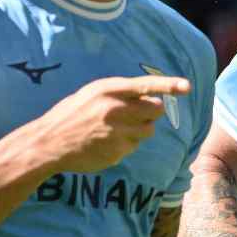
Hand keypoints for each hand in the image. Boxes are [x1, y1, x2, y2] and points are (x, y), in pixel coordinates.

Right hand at [36, 75, 189, 171]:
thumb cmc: (70, 114)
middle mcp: (116, 110)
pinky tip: (105, 143)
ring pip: (148, 131)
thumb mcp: (91, 94)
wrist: (49, 143)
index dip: (168, 85)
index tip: (187, 86)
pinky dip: (125, 145)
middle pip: (155, 110)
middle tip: (137, 114)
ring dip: (139, 129)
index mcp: (108, 90)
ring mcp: (117, 133)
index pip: (145, 85)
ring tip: (115, 129)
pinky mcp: (117, 152)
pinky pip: (133, 147)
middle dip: (152, 112)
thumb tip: (149, 97)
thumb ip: (119, 93)